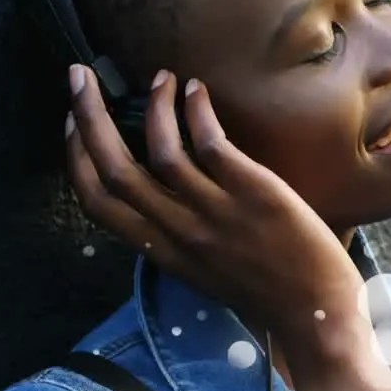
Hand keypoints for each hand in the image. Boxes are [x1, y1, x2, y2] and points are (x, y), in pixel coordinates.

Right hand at [64, 65, 363, 340]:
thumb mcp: (205, 270)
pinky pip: (210, 143)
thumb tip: (165, 193)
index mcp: (162, 252)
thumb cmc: (268, 292)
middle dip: (88, 116)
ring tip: (162, 78)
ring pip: (160, 149)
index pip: (97, 203)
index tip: (73, 121)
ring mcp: (215, 212)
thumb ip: (179, 235)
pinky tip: (196, 91)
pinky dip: (195, 111)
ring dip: (154, 105)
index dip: (76, 157)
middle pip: (114, 169)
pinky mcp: (254, 194)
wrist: (317, 314)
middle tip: (79, 76)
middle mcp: (179, 232)